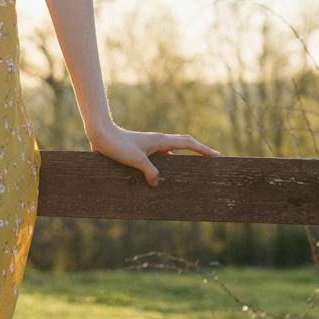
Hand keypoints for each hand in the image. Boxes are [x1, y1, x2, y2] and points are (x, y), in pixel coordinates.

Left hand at [88, 124, 219, 186]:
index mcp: (162, 140)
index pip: (189, 143)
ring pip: (171, 154)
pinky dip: (164, 168)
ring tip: (190, 175)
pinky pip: (159, 160)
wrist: (100, 135)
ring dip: (181, 162)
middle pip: (185, 146)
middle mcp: (159, 142)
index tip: (217, 156)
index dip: (204, 150)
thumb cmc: (118, 145)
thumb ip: (150, 172)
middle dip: (198, 153)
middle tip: (211, 162)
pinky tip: (162, 179)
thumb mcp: (136, 160)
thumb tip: (157, 183)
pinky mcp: (142, 151)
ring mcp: (151, 146)